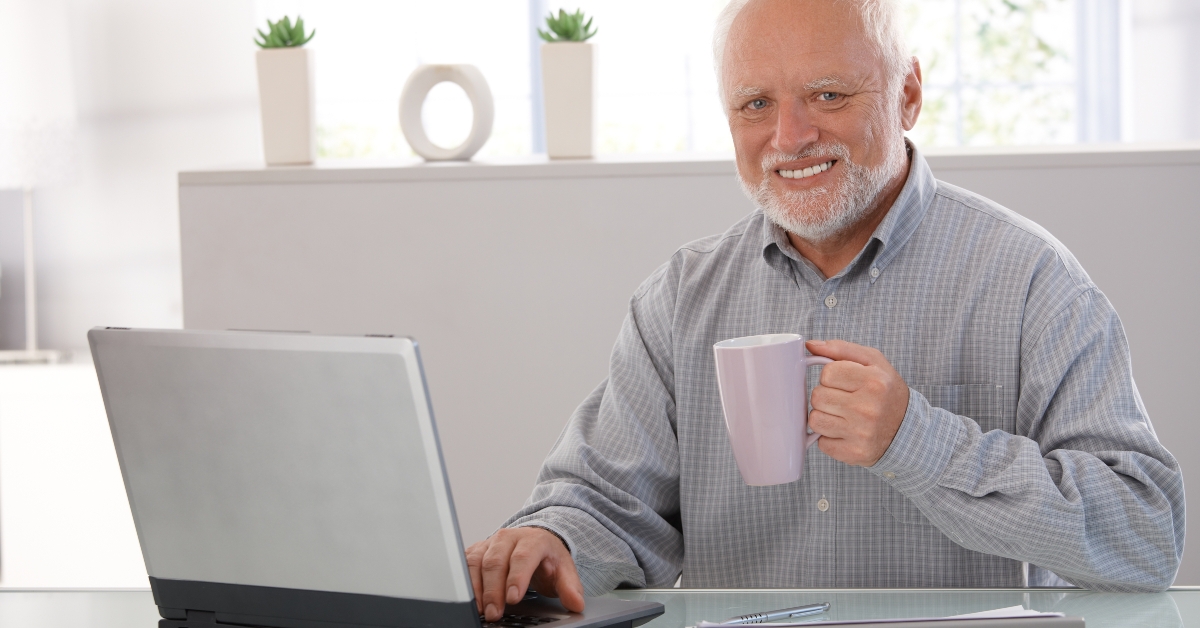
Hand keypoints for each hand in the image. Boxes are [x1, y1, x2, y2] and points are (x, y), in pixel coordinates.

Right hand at [465, 527, 584, 621]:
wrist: (534, 542)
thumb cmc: (547, 558)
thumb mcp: (563, 570)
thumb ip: (570, 587)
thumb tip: (576, 603)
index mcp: (533, 539)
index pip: (523, 557)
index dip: (517, 578)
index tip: (513, 598)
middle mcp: (509, 537)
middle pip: (496, 562)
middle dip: (494, 590)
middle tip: (495, 613)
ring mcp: (490, 543)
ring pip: (478, 562)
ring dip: (477, 588)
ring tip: (483, 610)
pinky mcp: (477, 550)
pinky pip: (466, 564)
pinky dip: (467, 582)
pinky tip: (471, 600)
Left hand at [805, 339, 909, 466]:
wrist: (908, 431)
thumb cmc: (886, 391)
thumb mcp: (873, 362)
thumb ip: (840, 349)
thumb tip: (810, 345)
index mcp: (874, 381)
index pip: (827, 373)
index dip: (831, 376)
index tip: (844, 382)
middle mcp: (868, 408)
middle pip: (817, 396)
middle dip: (826, 396)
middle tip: (843, 399)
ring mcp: (861, 433)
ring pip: (815, 420)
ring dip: (824, 417)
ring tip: (842, 416)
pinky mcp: (854, 453)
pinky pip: (822, 443)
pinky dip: (829, 437)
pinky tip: (845, 432)